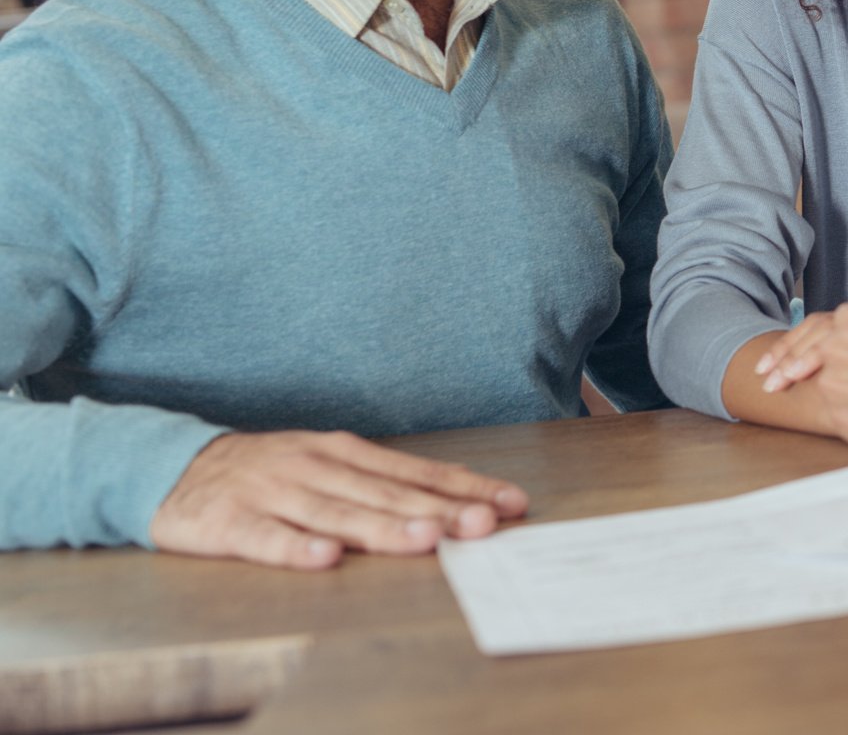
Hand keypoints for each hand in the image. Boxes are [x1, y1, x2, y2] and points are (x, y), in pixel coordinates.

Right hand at [149, 430, 528, 570]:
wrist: (173, 468)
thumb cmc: (268, 473)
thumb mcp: (328, 465)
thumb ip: (383, 482)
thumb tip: (455, 493)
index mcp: (344, 453)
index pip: (415, 472)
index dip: (464, 489)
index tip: (511, 503)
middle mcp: (315, 468)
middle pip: (385, 493)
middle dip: (438, 509)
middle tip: (484, 524)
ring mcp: (273, 493)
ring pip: (335, 513)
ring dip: (381, 527)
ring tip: (424, 539)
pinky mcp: (229, 522)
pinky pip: (265, 538)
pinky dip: (295, 548)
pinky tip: (324, 558)